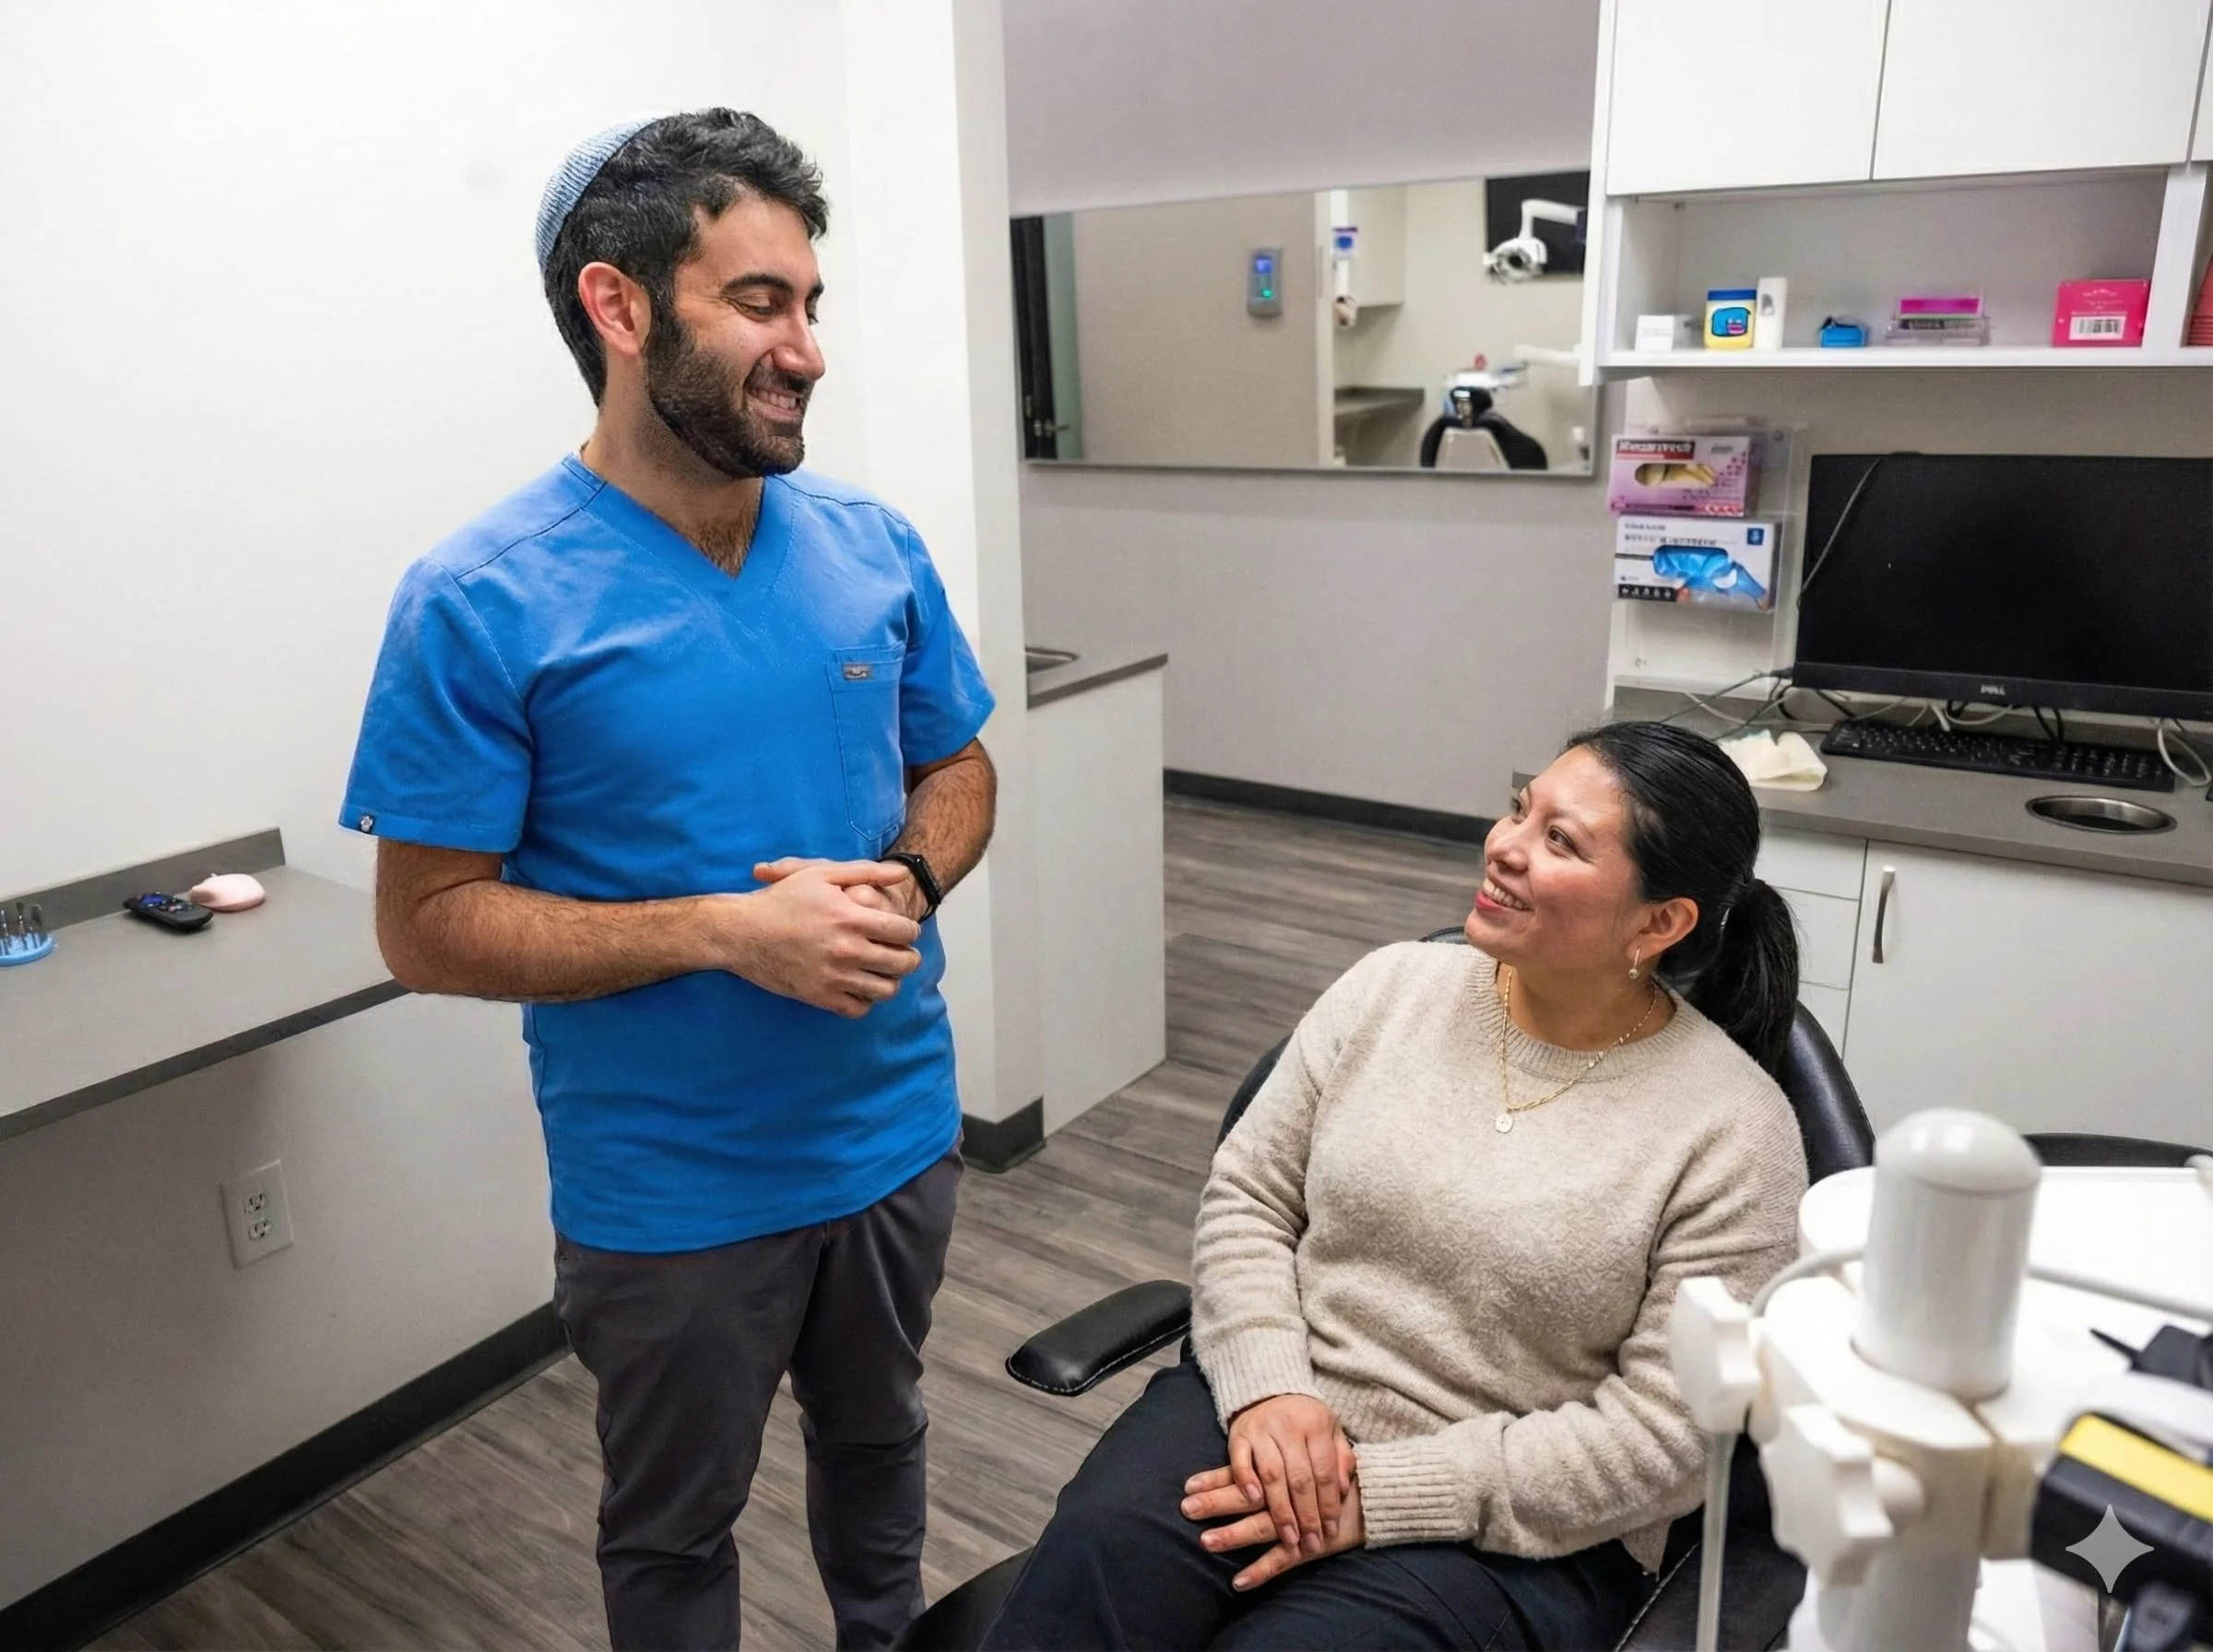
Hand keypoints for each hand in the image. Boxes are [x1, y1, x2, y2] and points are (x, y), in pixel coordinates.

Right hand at [714, 860, 920, 1016]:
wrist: (741, 932)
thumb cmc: (781, 899)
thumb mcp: (821, 874)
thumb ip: (866, 872)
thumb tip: (902, 873)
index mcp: (850, 918)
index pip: (904, 931)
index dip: (910, 930)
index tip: (902, 930)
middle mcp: (846, 950)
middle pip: (902, 963)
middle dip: (909, 957)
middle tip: (901, 952)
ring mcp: (834, 977)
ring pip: (886, 990)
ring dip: (890, 980)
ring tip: (882, 970)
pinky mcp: (819, 997)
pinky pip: (858, 1009)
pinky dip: (865, 1000)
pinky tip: (858, 985)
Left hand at [1181, 1453, 1362, 1591]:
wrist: (1371, 1496)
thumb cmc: (1326, 1472)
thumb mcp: (1300, 1455)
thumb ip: (1262, 1459)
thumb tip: (1221, 1467)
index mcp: (1284, 1466)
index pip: (1244, 1472)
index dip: (1216, 1479)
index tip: (1188, 1485)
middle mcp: (1288, 1494)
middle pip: (1249, 1497)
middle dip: (1217, 1503)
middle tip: (1187, 1508)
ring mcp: (1299, 1522)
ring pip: (1264, 1527)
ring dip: (1235, 1535)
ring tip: (1207, 1542)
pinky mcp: (1310, 1545)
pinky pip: (1284, 1559)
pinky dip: (1262, 1571)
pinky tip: (1239, 1581)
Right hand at [1226, 1395, 1351, 1556]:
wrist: (1269, 1390)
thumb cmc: (1305, 1418)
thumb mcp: (1331, 1430)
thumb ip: (1341, 1458)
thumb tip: (1342, 1490)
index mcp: (1315, 1425)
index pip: (1324, 1472)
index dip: (1328, 1505)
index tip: (1330, 1532)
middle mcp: (1288, 1427)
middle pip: (1300, 1478)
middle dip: (1306, 1515)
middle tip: (1310, 1544)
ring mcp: (1261, 1430)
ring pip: (1273, 1474)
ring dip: (1280, 1510)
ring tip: (1289, 1537)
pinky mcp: (1238, 1434)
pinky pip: (1240, 1460)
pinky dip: (1246, 1480)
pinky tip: (1254, 1501)